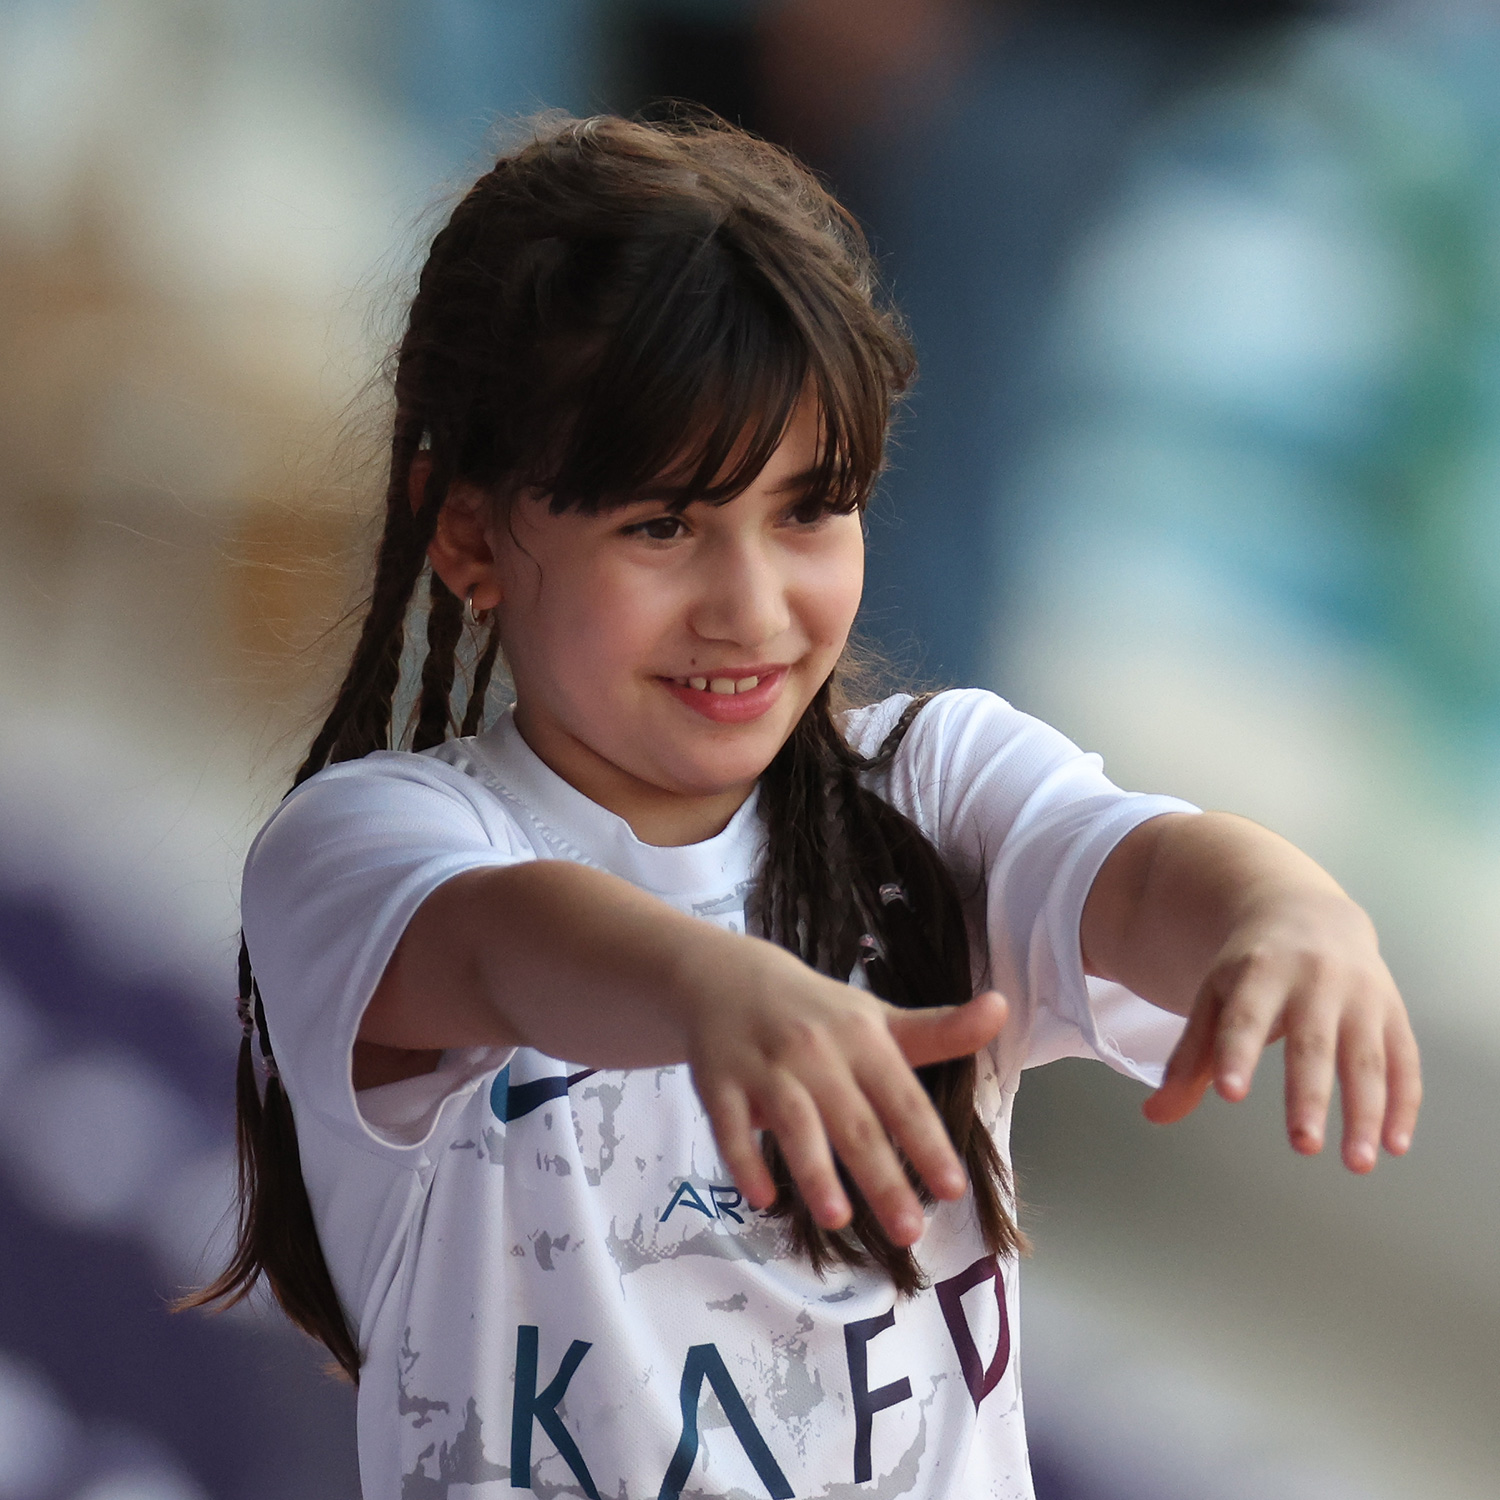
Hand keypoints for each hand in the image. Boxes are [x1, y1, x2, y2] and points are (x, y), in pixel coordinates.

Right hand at [682, 938, 1008, 1245]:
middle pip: (854, 1122)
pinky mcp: (718, 1081)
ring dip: (814, 1170)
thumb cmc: (817, 1013)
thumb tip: (1005, 1007)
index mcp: (862, 1037)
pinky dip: (744, 1160)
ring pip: (794, 1122)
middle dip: (881, 1177)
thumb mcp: (877, 1018)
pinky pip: (729, 1125)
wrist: (727, 979)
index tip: (952, 1188)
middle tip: (909, 1231)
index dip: (927, 1143)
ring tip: (838, 1218)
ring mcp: (765, 1066)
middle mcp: (816, 1051)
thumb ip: (940, 1031)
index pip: (902, 1097)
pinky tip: (761, 1197)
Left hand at [1142, 891, 1420, 1172]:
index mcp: (1258, 972)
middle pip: (1311, 1043)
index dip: (1236, 1053)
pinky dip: (1403, 1104)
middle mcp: (1314, 979)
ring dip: (1365, 1112)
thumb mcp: (1213, 998)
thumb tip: (1154, 1115)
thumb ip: (1189, 1058)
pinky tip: (1394, 1145)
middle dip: (1308, 1095)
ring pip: (1366, 1057)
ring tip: (1356, 1163)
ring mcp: (1360, 994)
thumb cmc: (1250, 969)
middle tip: (1302, 1145)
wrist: (1309, 913)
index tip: (1229, 1092)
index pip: (1244, 1017)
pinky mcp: (1393, 1011)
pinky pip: (1404, 1060)